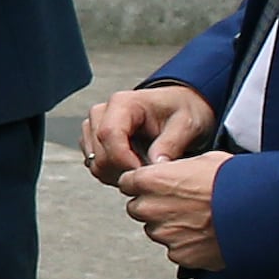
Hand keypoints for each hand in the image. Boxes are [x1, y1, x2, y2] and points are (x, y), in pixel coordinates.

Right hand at [81, 81, 218, 185]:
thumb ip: (170, 144)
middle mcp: (102, 113)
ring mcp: (94, 128)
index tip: (144, 173)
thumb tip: (155, 164)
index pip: (109, 134)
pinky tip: (135, 169)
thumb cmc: (180, 111)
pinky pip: (96, 167)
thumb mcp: (185, 125)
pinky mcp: (93, 142)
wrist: (176, 109)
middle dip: (124, 170)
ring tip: (145, 171)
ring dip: (119, 175)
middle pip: (99, 153)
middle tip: (151, 174)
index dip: (124, 159)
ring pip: (95, 163)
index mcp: (122, 103)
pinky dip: (114, 175)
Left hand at [121, 150, 230, 271]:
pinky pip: (175, 249)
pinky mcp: (179, 255)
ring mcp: (164, 235)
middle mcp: (151, 209)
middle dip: (153, 206)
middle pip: (138, 208)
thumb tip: (173, 172)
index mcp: (152, 181)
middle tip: (180, 203)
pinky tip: (206, 234)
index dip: (142, 183)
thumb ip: (177, 170)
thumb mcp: (205, 160)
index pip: (127, 182)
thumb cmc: (236, 182)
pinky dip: (186, 244)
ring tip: (199, 218)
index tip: (153, 185)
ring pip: (156, 230)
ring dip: (169, 226)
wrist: (259, 212)